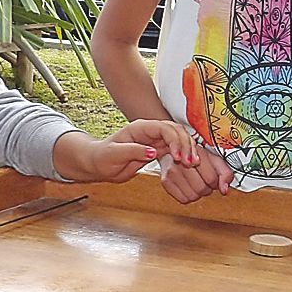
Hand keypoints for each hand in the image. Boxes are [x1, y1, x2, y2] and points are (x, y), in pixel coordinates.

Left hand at [59, 120, 199, 184]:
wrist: (99, 164)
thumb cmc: (102, 157)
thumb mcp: (114, 154)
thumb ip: (133, 151)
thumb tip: (152, 151)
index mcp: (140, 128)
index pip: (164, 128)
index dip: (174, 140)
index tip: (177, 156)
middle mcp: (150, 131)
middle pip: (176, 131)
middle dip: (186, 144)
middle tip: (190, 162)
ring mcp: (155, 140)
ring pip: (179, 139)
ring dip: (188, 150)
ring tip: (193, 163)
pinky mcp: (158, 149)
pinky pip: (176, 149)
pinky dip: (184, 155)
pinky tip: (188, 164)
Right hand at [159, 144, 233, 204]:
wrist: (175, 152)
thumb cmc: (197, 157)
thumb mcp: (215, 160)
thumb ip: (225, 173)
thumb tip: (224, 189)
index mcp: (197, 153)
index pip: (211, 178)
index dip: (216, 182)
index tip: (214, 179)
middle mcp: (183, 162)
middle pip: (202, 189)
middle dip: (208, 188)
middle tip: (205, 181)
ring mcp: (172, 172)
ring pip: (193, 196)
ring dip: (198, 193)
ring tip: (197, 183)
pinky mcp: (166, 181)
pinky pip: (183, 199)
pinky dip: (189, 196)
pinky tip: (189, 187)